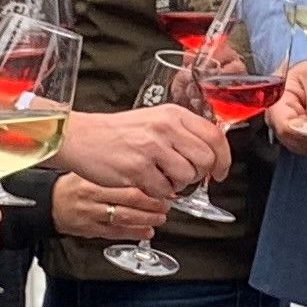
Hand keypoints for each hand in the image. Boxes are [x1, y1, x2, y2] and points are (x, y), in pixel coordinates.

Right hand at [49, 173, 170, 241]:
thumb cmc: (71, 184)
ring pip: (125, 217)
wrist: (48, 202)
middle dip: (153, 203)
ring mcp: (91, 214)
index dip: (149, 184)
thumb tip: (148, 170)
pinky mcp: (90, 230)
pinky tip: (147, 232)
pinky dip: (134, 233)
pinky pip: (115, 232)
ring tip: (160, 217)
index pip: (126, 180)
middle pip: (129, 199)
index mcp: (92, 177)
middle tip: (166, 203)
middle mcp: (91, 196)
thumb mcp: (89, 170)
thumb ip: (115, 171)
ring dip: (147, 219)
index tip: (163, 185)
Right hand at [52, 102, 228, 192]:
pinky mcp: (137, 169)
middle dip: (200, 174)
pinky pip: (165, 191)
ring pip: (188, 177)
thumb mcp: (155, 120)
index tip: (221, 171)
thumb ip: (182, 132)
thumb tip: (209, 152)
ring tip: (162, 177)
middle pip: (205, 159)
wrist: (83, 137)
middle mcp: (165, 128)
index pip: (215, 136)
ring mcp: (151, 148)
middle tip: (187, 176)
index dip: (224, 158)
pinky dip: (160, 192)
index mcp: (173, 114)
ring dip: (179, 184)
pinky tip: (148, 182)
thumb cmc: (118, 131)